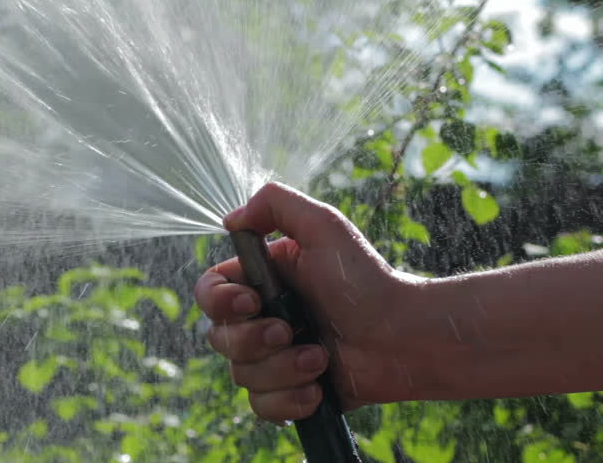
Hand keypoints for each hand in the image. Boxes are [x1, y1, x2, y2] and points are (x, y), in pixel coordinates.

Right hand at [195, 183, 418, 422]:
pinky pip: (262, 408)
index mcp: (262, 281)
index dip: (220, 302)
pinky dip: (288, 401)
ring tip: (319, 359)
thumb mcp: (324, 226)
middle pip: (218, 339)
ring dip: (281, 370)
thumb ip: (275, 204)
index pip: (209, 293)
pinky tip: (318, 389)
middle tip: (293, 331)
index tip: (254, 302)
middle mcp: (262, 318)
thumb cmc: (366, 280)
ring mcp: (274, 358)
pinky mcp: (291, 391)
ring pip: (241, 376)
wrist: (403, 338)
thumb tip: (230, 220)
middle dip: (254, 340)